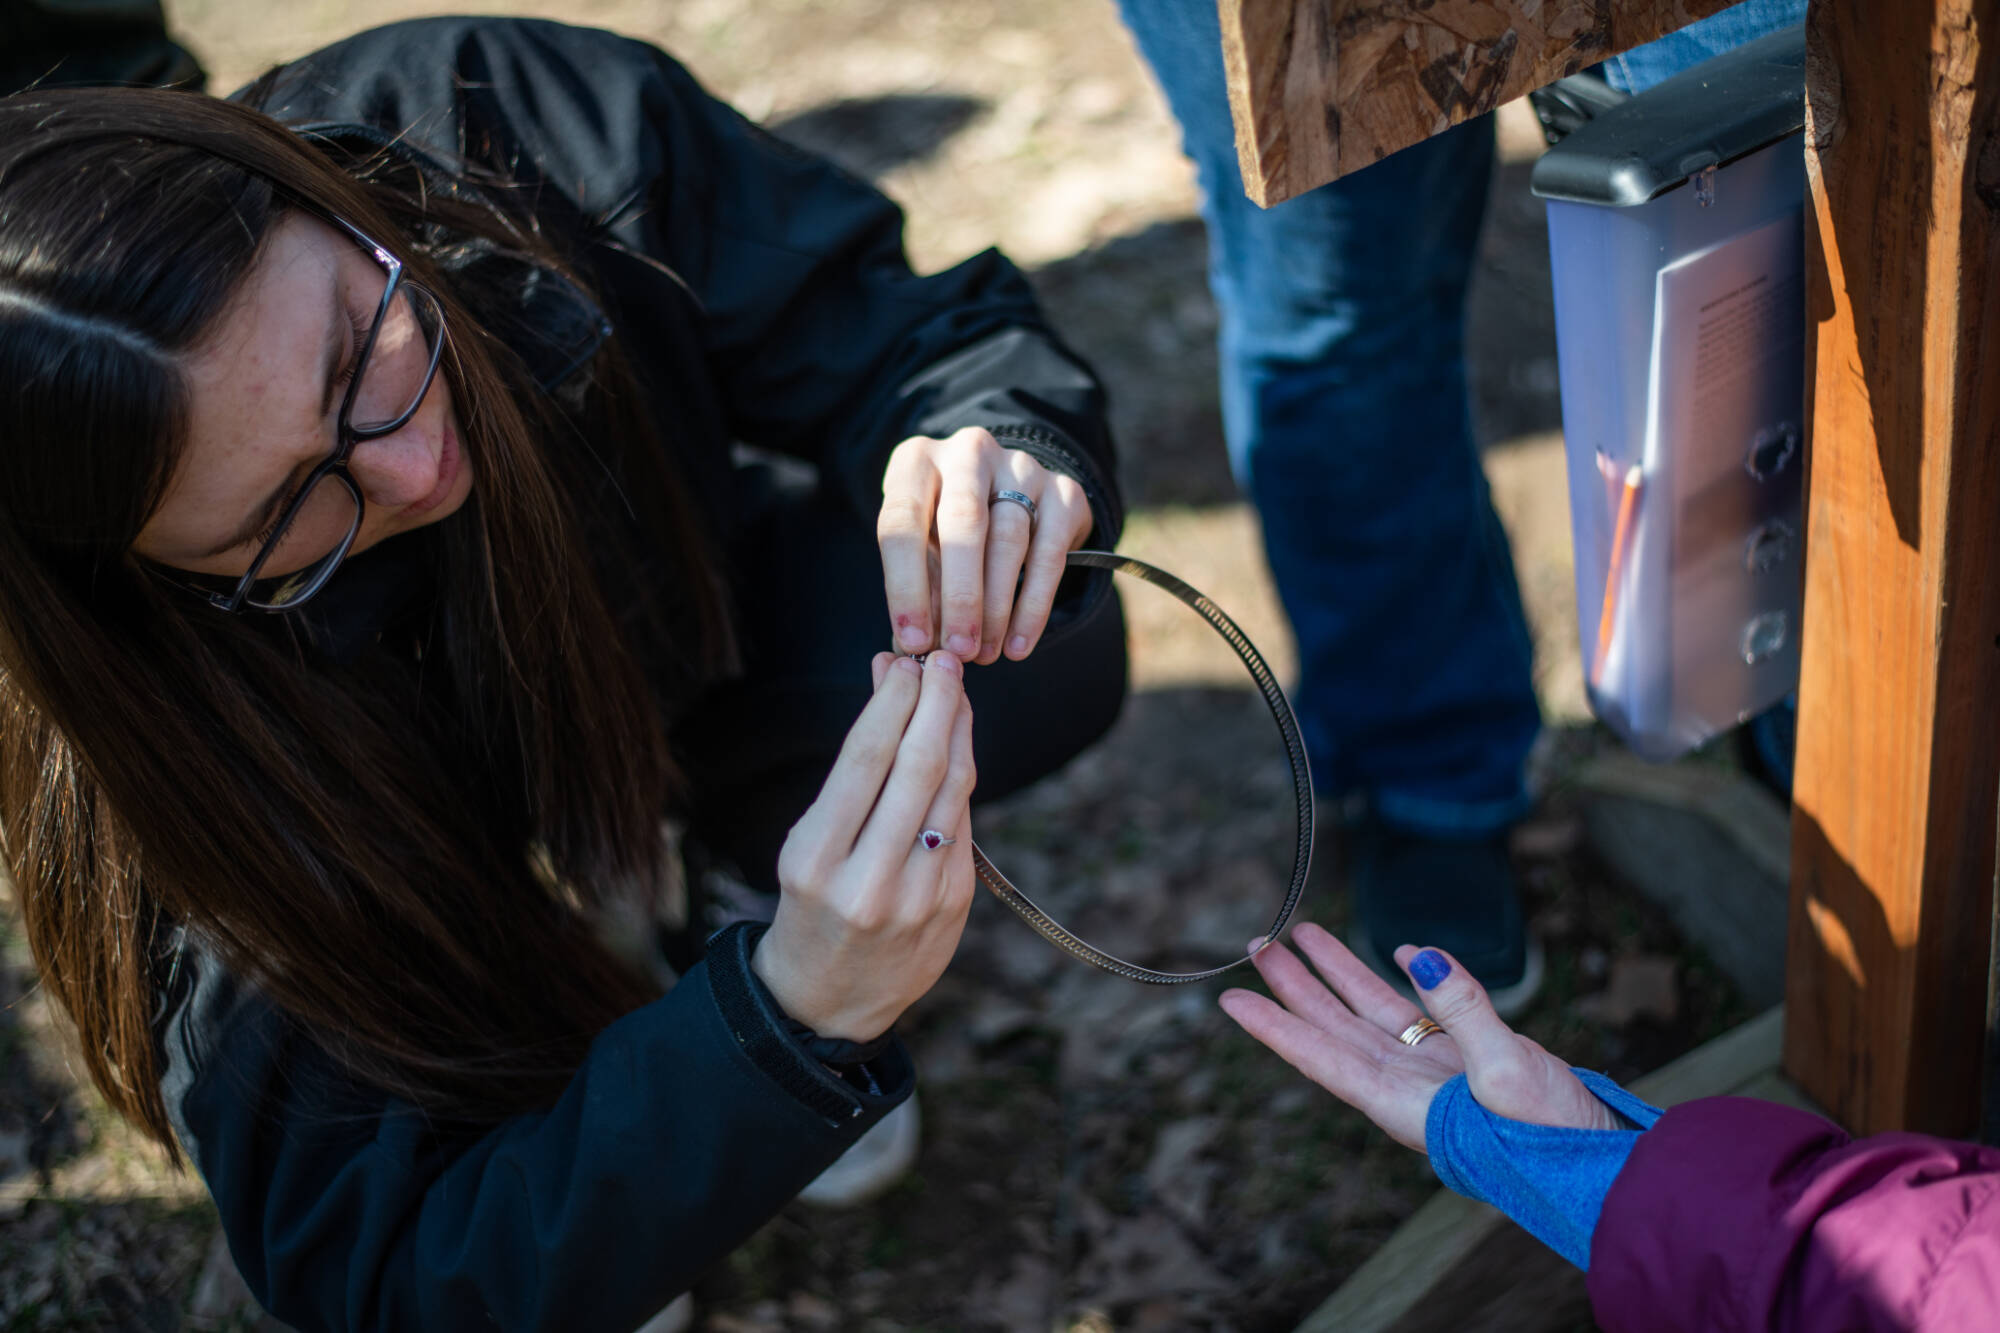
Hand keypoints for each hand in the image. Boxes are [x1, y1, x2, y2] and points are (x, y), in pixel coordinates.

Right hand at [752, 650, 977, 1040]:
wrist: (830, 999)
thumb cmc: (812, 904)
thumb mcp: (806, 843)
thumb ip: (853, 773)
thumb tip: (889, 684)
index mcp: (815, 860)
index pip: (865, 758)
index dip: (893, 700)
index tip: (906, 661)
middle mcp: (868, 880)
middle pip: (918, 767)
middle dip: (936, 702)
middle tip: (943, 660)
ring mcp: (918, 897)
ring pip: (952, 791)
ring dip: (958, 731)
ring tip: (954, 691)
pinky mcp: (954, 904)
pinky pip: (963, 822)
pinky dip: (960, 776)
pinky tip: (956, 747)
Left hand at [877, 426, 1092, 664]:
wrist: (1009, 491)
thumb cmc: (946, 528)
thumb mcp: (921, 547)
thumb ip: (920, 587)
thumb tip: (917, 647)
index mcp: (916, 462)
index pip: (902, 522)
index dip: (905, 586)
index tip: (914, 639)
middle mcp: (969, 453)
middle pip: (963, 523)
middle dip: (959, 596)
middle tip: (957, 650)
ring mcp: (1020, 467)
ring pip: (1009, 540)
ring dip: (996, 607)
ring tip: (985, 653)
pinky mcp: (1064, 491)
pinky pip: (1050, 554)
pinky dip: (1033, 606)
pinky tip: (1019, 644)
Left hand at [1219, 923, 1622, 1152]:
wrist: (1601, 1163)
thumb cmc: (1553, 1136)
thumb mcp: (1508, 1070)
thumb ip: (1462, 1009)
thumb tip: (1415, 954)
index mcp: (1401, 1104)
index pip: (1321, 1058)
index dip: (1274, 1026)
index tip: (1229, 999)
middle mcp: (1406, 1089)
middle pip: (1334, 1029)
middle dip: (1294, 986)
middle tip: (1258, 943)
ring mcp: (1435, 1075)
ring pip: (1370, 1016)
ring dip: (1337, 974)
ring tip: (1303, 934)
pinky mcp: (1467, 1063)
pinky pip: (1422, 1014)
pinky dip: (1403, 980)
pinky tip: (1394, 952)